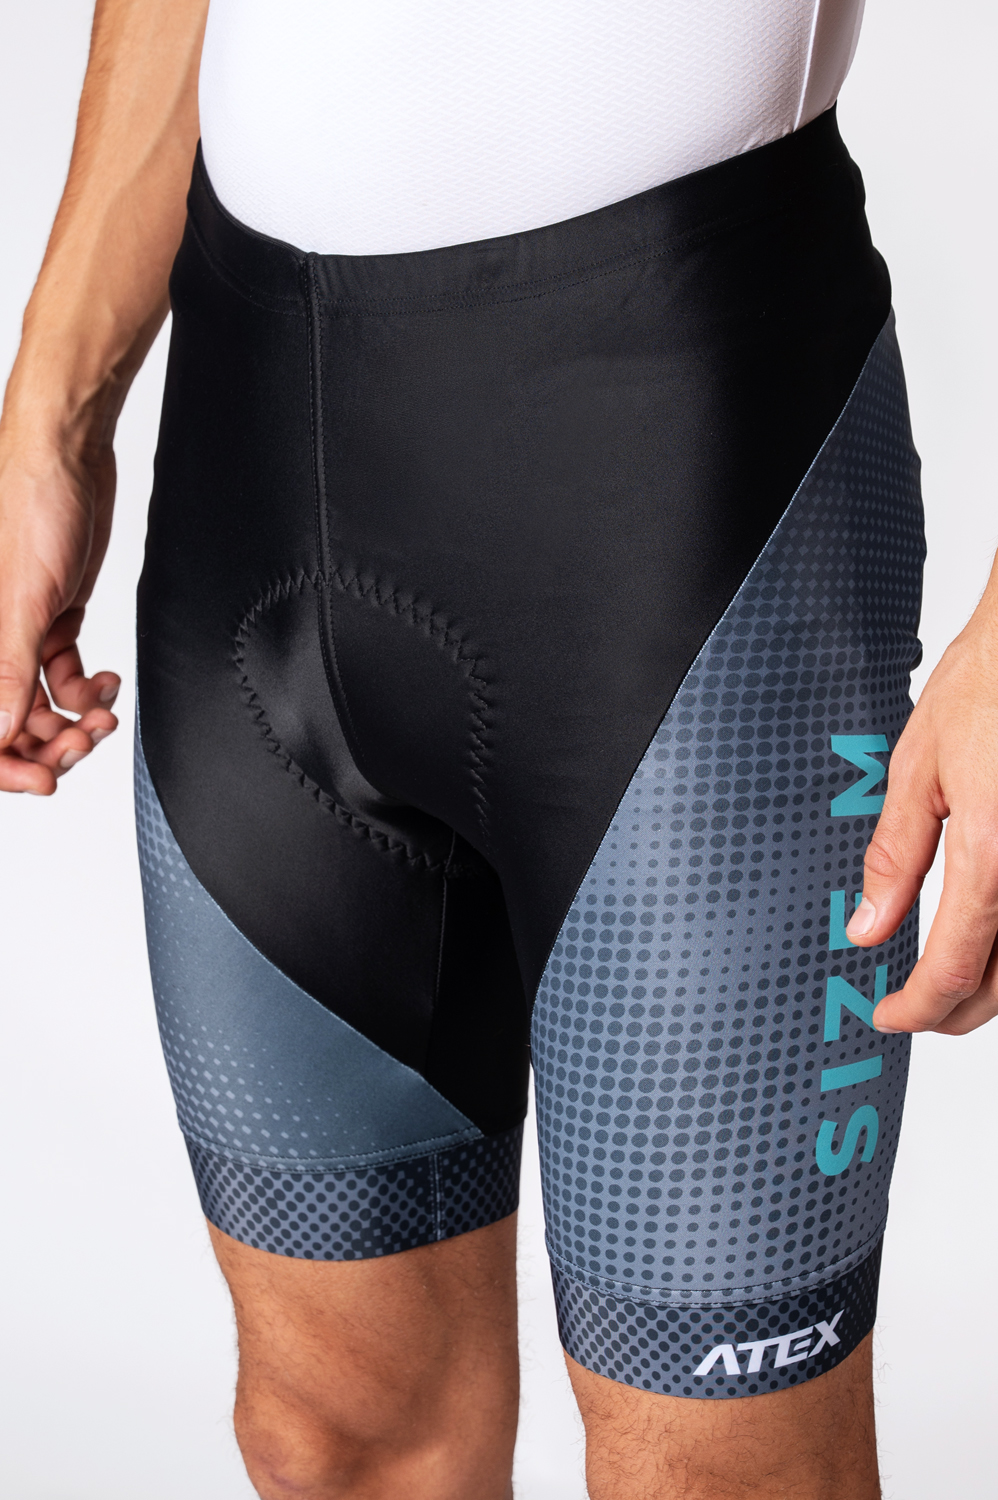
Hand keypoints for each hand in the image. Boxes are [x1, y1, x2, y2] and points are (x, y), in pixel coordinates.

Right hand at [0, 424, 119, 793]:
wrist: (68, 456)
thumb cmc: (31, 505)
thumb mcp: (23, 599)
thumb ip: (8, 671)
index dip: (6, 763)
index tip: (44, 780)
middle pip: (11, 723)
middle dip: (49, 745)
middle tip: (86, 743)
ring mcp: (20, 632)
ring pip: (42, 705)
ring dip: (75, 720)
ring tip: (105, 715)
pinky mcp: (52, 619)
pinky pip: (66, 676)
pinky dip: (89, 690)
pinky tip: (108, 684)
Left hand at [847, 600, 997, 1034]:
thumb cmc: (988, 687)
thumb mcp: (919, 769)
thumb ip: (895, 857)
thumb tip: (868, 926)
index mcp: (996, 853)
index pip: (956, 966)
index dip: (917, 1006)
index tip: (888, 1014)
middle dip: (957, 1012)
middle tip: (912, 1010)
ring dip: (992, 986)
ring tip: (946, 984)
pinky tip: (988, 941)